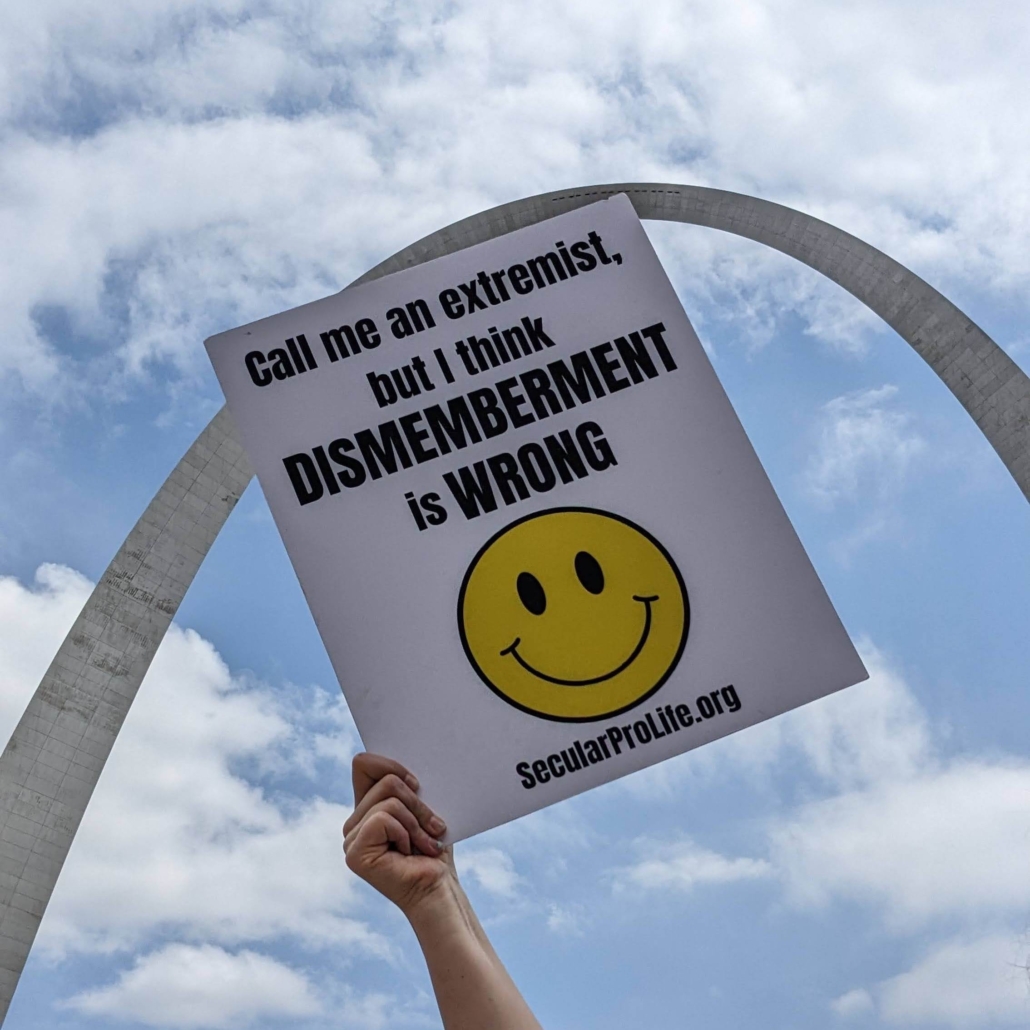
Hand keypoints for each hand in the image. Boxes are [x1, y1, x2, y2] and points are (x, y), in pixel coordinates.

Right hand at [343, 753, 455, 915]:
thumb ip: (405, 786)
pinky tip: (408, 851)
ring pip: (388, 799)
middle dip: (417, 801)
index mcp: (367, 808)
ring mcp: (351, 838)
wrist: (440, 887)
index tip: (416, 782)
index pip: (363, 763)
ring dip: (416, 821)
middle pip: (385, 780)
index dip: (389, 764)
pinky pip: (383, 818)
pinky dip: (405, 832)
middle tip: (433, 826)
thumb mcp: (423, 808)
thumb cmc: (434, 850)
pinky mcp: (355, 852)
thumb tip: (404, 767)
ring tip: (424, 844)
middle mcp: (354, 822)